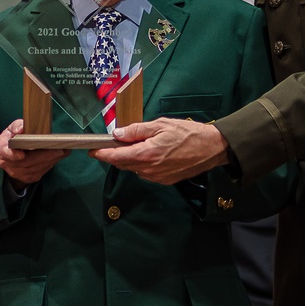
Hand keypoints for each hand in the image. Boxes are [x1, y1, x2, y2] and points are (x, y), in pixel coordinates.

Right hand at [0, 119, 68, 188]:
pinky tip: (58, 157)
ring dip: (50, 160)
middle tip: (58, 149)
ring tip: (63, 151)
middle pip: (26, 162)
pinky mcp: (27, 178)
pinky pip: (40, 172)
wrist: (11, 154)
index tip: (21, 155)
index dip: (12, 155)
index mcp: (2, 149)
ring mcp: (17, 173)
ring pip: (35, 169)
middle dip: (43, 156)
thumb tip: (22, 128)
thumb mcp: (12, 129)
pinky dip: (50, 164)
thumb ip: (17, 126)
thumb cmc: (13, 139)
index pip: (5, 153)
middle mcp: (7, 163)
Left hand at [90, 118, 229, 183]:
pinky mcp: (165, 181)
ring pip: (134, 169)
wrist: (212, 148)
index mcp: (147, 154)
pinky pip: (146, 173)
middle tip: (112, 143)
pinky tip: (149, 153)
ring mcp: (157, 177)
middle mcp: (150, 169)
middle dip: (115, 155)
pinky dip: (142, 164)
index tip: (92, 150)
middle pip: (123, 164)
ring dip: (130, 159)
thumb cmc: (188, 133)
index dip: (102, 154)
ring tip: (136, 145)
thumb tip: (117, 134)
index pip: (116, 157)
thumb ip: (137, 130)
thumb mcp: (160, 125)